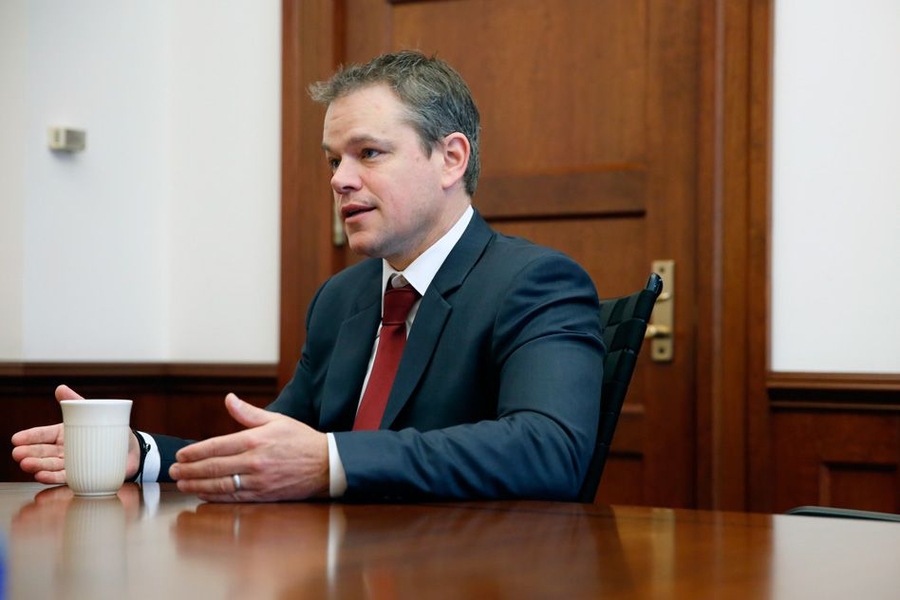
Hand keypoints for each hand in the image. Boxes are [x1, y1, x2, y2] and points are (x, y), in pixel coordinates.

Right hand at [11, 384, 142, 482]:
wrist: (133, 450)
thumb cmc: (112, 429)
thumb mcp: (94, 414)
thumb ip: (77, 403)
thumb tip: (60, 388)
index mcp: (65, 433)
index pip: (43, 435)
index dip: (29, 437)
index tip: (16, 439)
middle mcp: (65, 449)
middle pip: (43, 451)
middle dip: (29, 453)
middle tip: (18, 454)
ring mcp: (72, 463)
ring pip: (50, 465)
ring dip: (37, 466)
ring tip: (27, 465)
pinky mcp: (81, 475)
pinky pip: (64, 477)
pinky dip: (51, 477)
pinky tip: (40, 476)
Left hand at [170, 393, 329, 502]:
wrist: (326, 465)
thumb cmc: (302, 441)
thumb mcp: (277, 420)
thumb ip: (249, 413)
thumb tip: (229, 399)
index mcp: (256, 440)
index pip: (216, 446)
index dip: (195, 452)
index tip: (181, 455)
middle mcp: (254, 461)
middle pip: (213, 467)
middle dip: (189, 470)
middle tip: (173, 471)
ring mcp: (258, 480)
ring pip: (220, 484)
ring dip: (197, 485)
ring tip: (182, 484)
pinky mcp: (263, 495)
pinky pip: (234, 497)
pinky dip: (215, 497)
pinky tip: (203, 495)